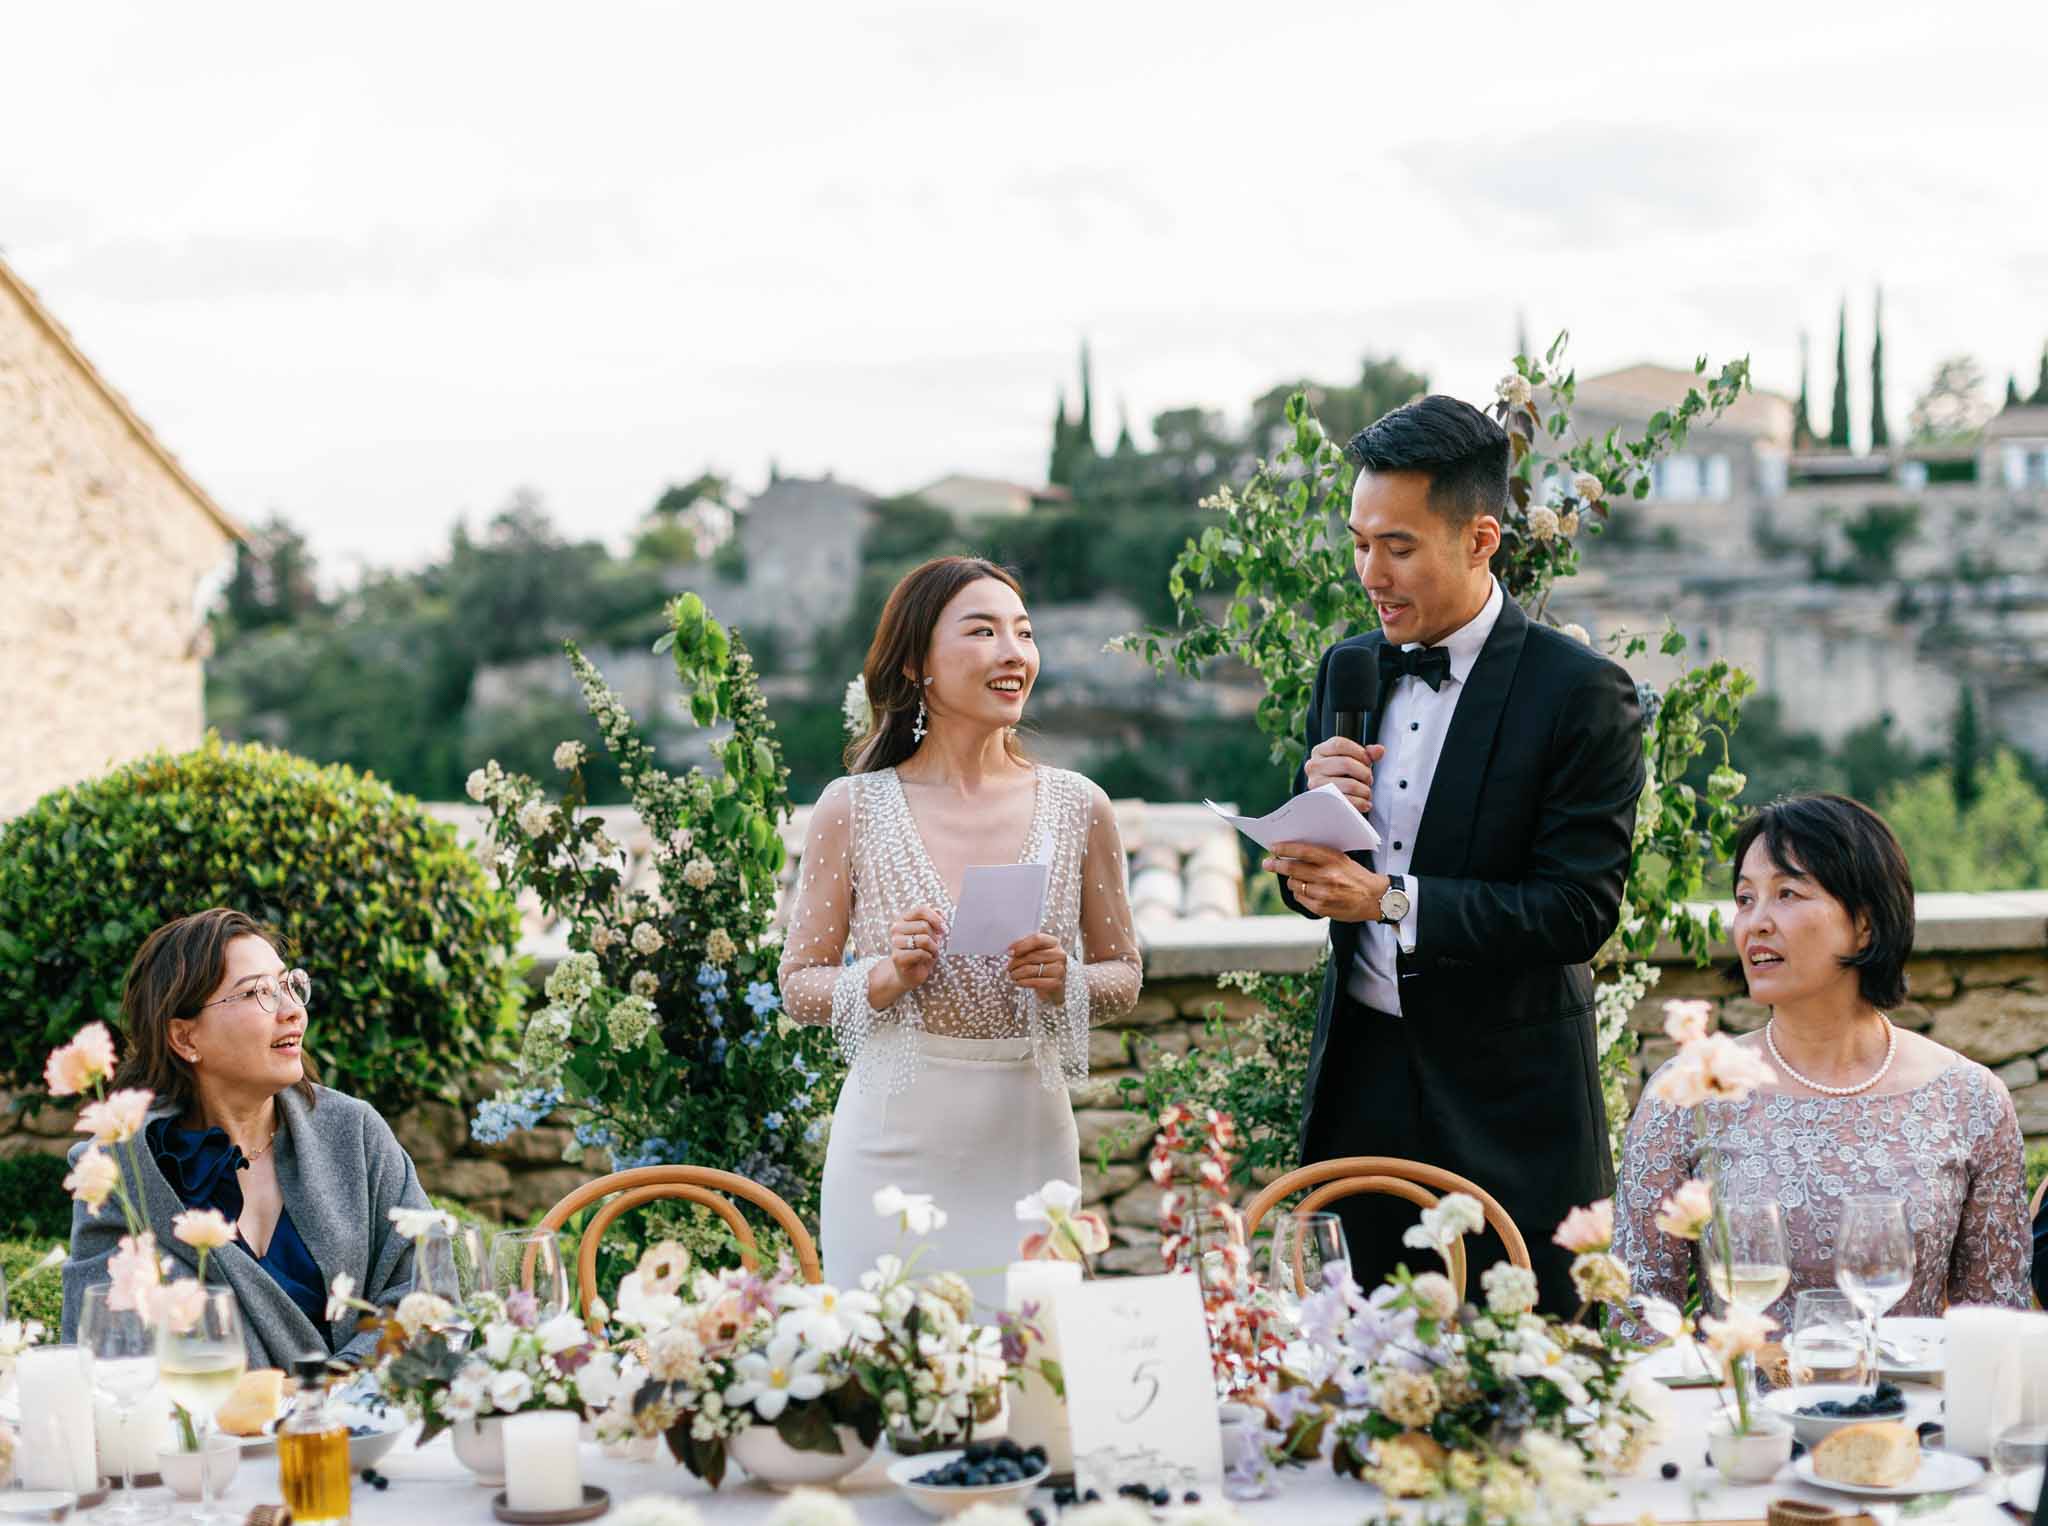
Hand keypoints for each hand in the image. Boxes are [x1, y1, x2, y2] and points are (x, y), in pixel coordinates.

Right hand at [871, 905, 947, 1008]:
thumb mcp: (930, 934)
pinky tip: (926, 959)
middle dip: (935, 937)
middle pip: (924, 925)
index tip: (942, 929)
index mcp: (904, 919)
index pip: (921, 909)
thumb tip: (941, 911)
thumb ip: (934, 920)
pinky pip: (920, 953)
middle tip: (935, 945)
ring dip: (933, 948)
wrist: (909, 973)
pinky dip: (928, 956)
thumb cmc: (922, 951)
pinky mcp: (897, 957)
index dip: (935, 918)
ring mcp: (895, 942)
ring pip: (923, 939)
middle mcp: (896, 928)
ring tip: (931, 953)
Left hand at [1005, 932, 1066, 999]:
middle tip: (1008, 966)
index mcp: (1054, 942)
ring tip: (1012, 975)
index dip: (1021, 945)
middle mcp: (1059, 954)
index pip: (1037, 939)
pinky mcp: (1056, 983)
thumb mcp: (1037, 953)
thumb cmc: (1042, 965)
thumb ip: (1026, 947)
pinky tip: (1018, 981)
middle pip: (1031, 955)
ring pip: (1030, 970)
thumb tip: (1011, 950)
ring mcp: (1059, 969)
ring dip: (1016, 973)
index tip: (1010, 951)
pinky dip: (1022, 982)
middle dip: (1015, 962)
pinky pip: (1034, 982)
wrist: (1053, 985)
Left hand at [1262, 841, 1387, 922]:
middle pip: (1293, 868)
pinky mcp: (1321, 907)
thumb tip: (1294, 852)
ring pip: (1294, 884)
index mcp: (1333, 859)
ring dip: (1291, 880)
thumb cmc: (1356, 876)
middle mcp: (1327, 875)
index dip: (1285, 849)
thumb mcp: (1342, 859)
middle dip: (1276, 865)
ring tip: (1297, 878)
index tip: (1274, 848)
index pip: (1303, 851)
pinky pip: (1300, 897)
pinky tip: (1307, 890)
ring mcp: (1324, 893)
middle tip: (1267, 863)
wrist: (1375, 898)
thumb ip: (1320, 856)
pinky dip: (1299, 892)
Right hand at [1304, 738, 1383, 816]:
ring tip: (1366, 792)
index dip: (1359, 752)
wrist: (1331, 801)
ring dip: (1365, 790)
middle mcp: (1313, 766)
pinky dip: (1362, 803)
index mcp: (1320, 751)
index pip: (1339, 744)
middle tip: (1368, 779)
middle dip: (1364, 773)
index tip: (1367, 761)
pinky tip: (1365, 803)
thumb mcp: (1354, 761)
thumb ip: (1367, 754)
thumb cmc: (1342, 776)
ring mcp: (1316, 785)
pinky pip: (1349, 802)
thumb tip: (1379, 750)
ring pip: (1350, 784)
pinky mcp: (1323, 803)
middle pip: (1346, 763)